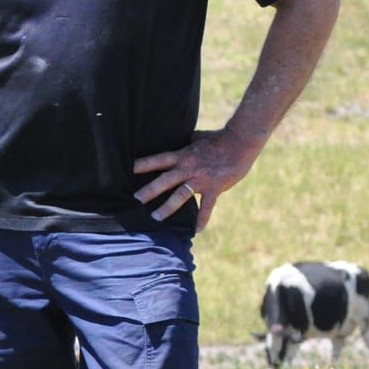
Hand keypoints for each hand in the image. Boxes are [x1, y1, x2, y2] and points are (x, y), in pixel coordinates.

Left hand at [132, 129, 265, 230]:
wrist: (240, 142)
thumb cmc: (218, 138)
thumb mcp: (195, 139)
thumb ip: (183, 145)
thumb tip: (172, 142)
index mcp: (182, 155)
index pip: (158, 160)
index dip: (143, 164)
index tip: (127, 169)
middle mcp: (188, 168)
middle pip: (164, 180)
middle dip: (149, 191)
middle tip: (134, 200)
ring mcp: (200, 179)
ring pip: (180, 196)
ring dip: (167, 208)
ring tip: (154, 218)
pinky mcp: (214, 188)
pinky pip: (206, 206)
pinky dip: (202, 219)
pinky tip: (196, 230)